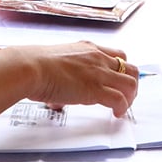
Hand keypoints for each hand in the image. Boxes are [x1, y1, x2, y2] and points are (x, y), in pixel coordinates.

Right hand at [18, 42, 138, 115]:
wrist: (30, 67)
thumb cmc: (34, 66)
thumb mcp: (56, 63)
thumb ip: (63, 76)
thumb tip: (58, 97)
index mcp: (88, 48)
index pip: (117, 55)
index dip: (121, 70)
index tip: (118, 80)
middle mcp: (97, 58)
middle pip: (130, 68)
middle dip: (131, 83)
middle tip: (126, 96)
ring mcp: (99, 73)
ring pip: (130, 83)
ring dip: (130, 97)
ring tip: (124, 107)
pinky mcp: (96, 89)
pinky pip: (120, 99)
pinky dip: (122, 108)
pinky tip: (116, 114)